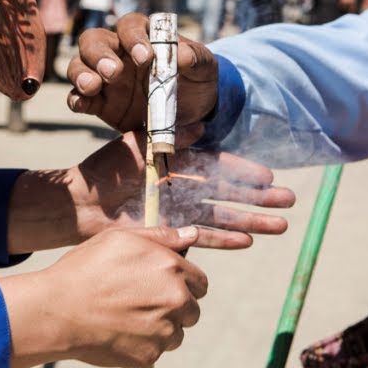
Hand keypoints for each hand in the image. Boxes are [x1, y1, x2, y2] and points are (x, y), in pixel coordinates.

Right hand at [0, 227, 206, 367]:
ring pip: (176, 333)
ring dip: (161, 328)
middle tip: (142, 303)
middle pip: (192, 310)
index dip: (182, 283)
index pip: (200, 282)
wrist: (57, 311)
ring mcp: (165, 330)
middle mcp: (175, 299)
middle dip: (175, 307)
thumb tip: (193, 234)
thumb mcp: (120, 239)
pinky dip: (144, 344)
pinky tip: (119, 332)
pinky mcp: (151, 354)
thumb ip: (161, 236)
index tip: (161, 286)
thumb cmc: (85, 269)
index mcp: (171, 268)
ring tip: (127, 318)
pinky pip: (157, 350)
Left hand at [7, 132, 293, 252]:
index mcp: (177, 164)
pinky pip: (202, 237)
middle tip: (288, 202)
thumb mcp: (137, 143)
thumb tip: (202, 125)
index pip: (218, 167)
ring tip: (281, 227)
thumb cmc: (103, 168)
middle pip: (228, 194)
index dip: (243, 172)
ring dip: (250, 222)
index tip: (268, 176)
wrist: (79, 202)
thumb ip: (169, 136)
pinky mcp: (169, 234)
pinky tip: (247, 242)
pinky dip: (223, 239)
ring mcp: (178, 213)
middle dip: (258, 199)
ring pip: (222, 217)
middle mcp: (182, 189)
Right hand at [68, 13, 218, 133]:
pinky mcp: (98, 103)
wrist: (192, 114)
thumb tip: (182, 55)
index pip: (130, 25)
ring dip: (81, 74)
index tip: (146, 57)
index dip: (134, 37)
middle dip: (99, 54)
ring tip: (92, 87)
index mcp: (143, 36)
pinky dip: (75, 100)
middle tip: (114, 72)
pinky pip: (78, 97)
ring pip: (79, 65)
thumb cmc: (196, 80)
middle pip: (94, 40)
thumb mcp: (204, 68)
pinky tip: (81, 106)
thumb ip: (196, 58)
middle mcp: (117, 51)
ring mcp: (103, 77)